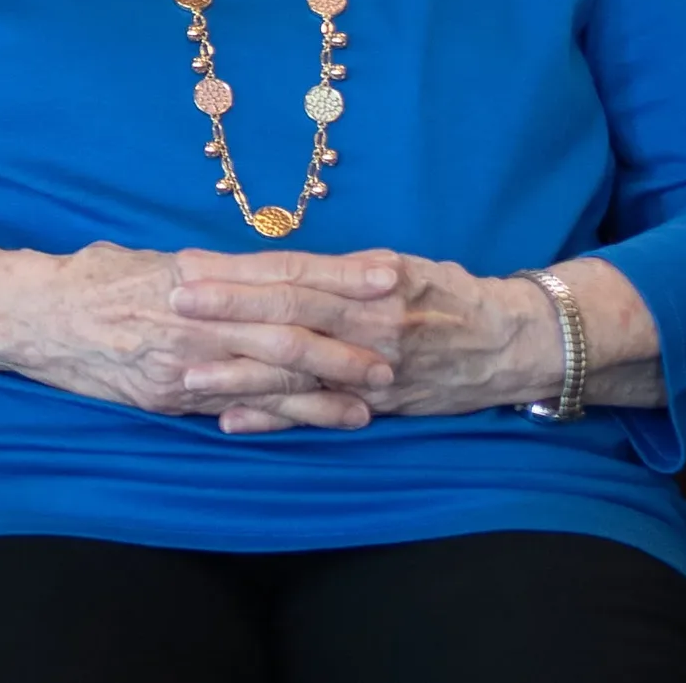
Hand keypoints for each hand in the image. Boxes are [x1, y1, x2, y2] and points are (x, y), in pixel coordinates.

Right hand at [0, 240, 393, 432]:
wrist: (30, 316)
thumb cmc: (89, 277)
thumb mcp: (150, 258)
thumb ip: (204, 271)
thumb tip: (250, 274)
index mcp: (195, 271)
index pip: (280, 270)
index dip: (336, 273)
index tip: (384, 272)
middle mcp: (195, 315)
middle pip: (285, 325)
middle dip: (346, 335)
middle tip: (397, 342)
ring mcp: (183, 360)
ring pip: (269, 373)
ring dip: (327, 385)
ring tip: (376, 392)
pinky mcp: (170, 397)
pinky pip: (237, 407)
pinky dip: (283, 415)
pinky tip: (320, 420)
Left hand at [167, 248, 555, 427]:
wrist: (512, 343)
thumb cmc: (450, 295)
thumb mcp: (400, 265)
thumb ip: (341, 270)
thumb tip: (275, 265)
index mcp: (370, 279)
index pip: (293, 271)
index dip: (240, 269)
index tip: (190, 264)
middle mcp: (369, 322)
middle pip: (287, 313)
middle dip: (228, 310)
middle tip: (173, 302)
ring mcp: (372, 368)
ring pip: (297, 370)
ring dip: (240, 373)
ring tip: (187, 371)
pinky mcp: (377, 405)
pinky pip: (317, 414)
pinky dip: (275, 420)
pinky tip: (231, 420)